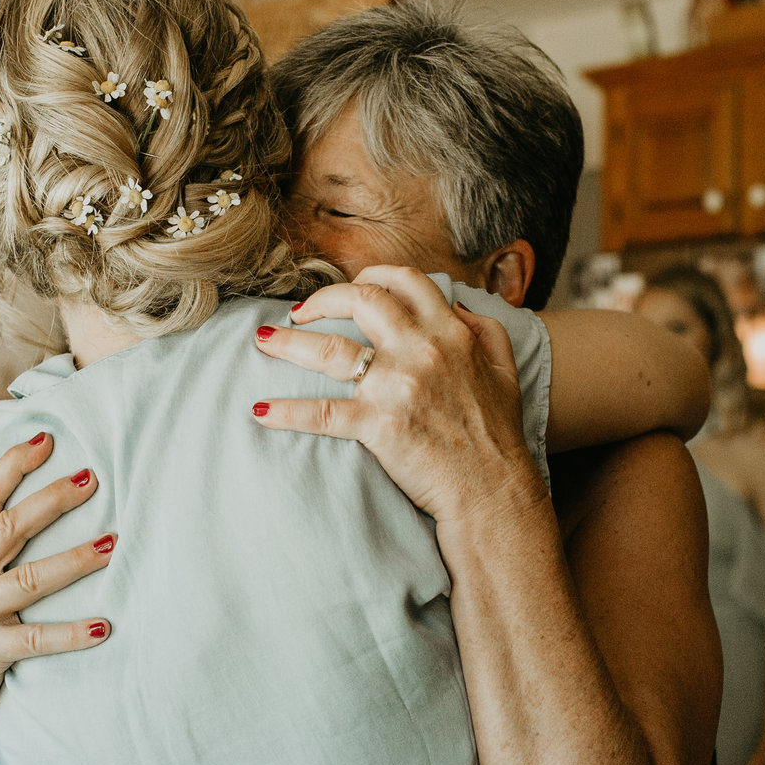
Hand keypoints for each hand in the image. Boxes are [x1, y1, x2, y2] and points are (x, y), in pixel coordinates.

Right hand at [0, 432, 116, 764]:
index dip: (10, 468)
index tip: (45, 440)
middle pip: (7, 529)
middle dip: (50, 500)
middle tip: (92, 477)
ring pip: (29, 579)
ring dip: (74, 561)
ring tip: (112, 544)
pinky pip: (34, 639)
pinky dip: (70, 634)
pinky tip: (103, 626)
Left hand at [251, 266, 543, 526]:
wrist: (492, 490)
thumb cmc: (497, 434)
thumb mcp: (504, 369)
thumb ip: (484, 329)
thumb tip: (457, 306)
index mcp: (451, 332)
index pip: (405, 280)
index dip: (371, 274)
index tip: (350, 286)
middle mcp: (422, 350)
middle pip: (361, 299)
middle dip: (321, 299)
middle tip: (299, 312)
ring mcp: (398, 387)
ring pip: (329, 350)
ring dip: (288, 343)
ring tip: (262, 341)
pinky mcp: (379, 426)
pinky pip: (322, 413)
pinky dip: (287, 411)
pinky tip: (260, 410)